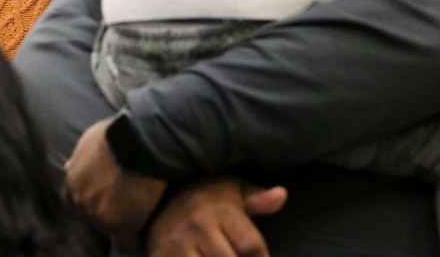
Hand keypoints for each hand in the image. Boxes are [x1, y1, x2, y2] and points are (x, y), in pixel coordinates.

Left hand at [65, 118, 166, 235]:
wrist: (140, 141)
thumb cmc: (119, 134)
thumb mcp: (91, 141)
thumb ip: (79, 159)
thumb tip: (66, 167)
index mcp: (73, 180)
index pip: (72, 202)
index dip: (88, 201)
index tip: (102, 199)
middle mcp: (81, 200)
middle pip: (89, 217)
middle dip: (103, 213)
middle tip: (122, 207)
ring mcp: (99, 214)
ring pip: (107, 230)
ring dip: (120, 224)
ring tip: (136, 218)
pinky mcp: (120, 225)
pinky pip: (125, 242)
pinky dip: (133, 240)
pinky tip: (141, 234)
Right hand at [146, 177, 286, 256]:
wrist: (158, 197)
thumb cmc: (205, 197)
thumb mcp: (232, 190)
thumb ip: (258, 198)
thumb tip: (281, 195)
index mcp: (220, 211)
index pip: (251, 246)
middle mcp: (198, 227)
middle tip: (239, 255)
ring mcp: (177, 245)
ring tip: (219, 254)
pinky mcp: (161, 256)